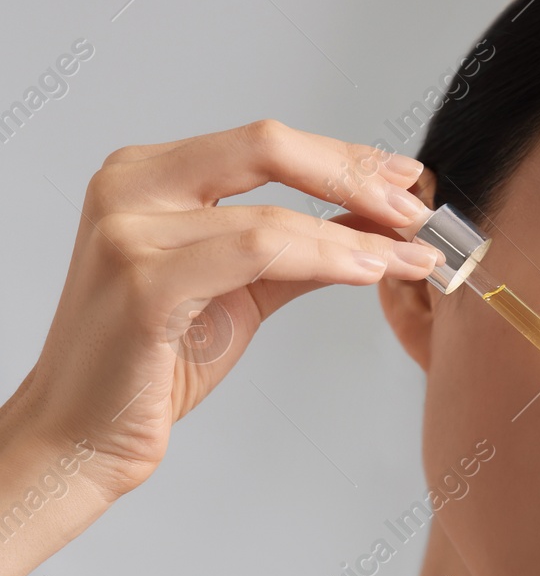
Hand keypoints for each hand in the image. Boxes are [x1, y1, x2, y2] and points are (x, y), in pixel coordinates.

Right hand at [12, 119, 444, 499]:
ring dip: (358, 235)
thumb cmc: (156, 363)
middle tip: (417, 210)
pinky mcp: (143, 285)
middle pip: (266, 148)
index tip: (407, 181)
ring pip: (273, 214)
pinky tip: (370, 272)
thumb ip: (302, 249)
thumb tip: (375, 219)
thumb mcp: (241, 289)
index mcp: (149, 176)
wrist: (85, 432)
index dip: (345, 158)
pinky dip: (324, 259)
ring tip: (413, 256)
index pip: (264, 144)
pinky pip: (257, 256)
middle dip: (356, 175)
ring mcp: (129, 231)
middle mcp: (130, 187)